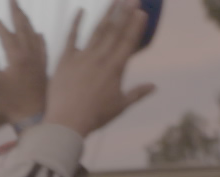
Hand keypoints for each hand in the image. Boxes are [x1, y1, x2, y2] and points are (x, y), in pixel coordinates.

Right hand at [0, 1, 49, 127]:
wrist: (32, 117)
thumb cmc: (11, 102)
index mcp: (16, 56)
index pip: (6, 33)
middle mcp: (30, 54)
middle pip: (23, 28)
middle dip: (17, 12)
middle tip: (13, 0)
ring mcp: (39, 60)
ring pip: (34, 35)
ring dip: (27, 22)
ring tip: (22, 13)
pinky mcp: (44, 68)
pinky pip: (43, 47)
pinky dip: (40, 38)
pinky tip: (39, 34)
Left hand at [45, 0, 157, 138]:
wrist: (66, 123)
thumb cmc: (95, 117)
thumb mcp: (120, 106)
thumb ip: (137, 93)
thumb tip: (154, 87)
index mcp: (115, 68)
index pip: (128, 42)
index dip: (136, 26)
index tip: (142, 12)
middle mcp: (100, 59)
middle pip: (115, 31)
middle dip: (125, 13)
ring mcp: (82, 58)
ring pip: (97, 30)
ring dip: (107, 14)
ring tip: (115, 0)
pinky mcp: (65, 61)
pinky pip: (70, 38)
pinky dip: (75, 23)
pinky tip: (80, 10)